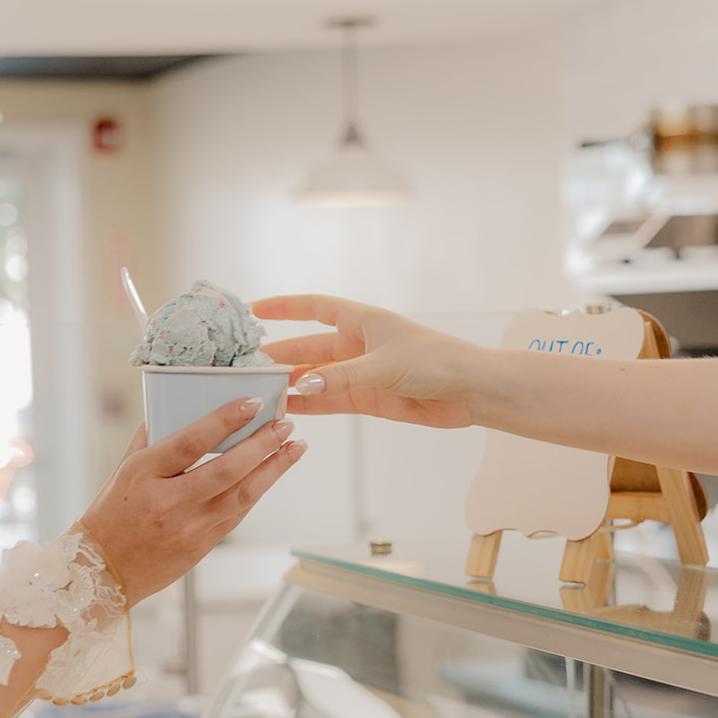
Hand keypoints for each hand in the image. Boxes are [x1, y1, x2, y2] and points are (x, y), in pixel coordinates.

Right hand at [80, 398, 304, 604]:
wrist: (103, 571)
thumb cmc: (111, 514)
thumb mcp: (123, 469)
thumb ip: (151, 436)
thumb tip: (177, 403)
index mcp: (144, 474)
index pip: (192, 441)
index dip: (226, 420)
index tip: (253, 402)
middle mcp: (169, 502)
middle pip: (227, 469)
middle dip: (263, 444)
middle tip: (286, 424)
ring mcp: (188, 528)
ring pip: (242, 494)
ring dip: (273, 469)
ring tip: (294, 447)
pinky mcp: (201, 546)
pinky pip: (237, 514)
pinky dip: (257, 491)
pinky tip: (271, 474)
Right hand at [252, 294, 478, 428]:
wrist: (471, 391)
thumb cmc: (437, 361)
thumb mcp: (384, 365)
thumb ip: (341, 377)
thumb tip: (300, 387)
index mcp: (361, 321)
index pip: (313, 308)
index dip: (283, 307)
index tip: (253, 310)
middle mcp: (356, 344)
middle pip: (306, 348)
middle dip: (278, 355)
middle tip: (246, 366)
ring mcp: (359, 372)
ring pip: (314, 377)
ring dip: (289, 384)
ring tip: (258, 391)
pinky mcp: (367, 398)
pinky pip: (328, 400)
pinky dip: (308, 405)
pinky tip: (285, 410)